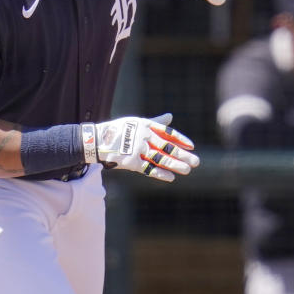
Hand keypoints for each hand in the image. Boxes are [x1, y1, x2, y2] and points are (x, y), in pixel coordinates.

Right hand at [85, 113, 199, 181]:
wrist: (97, 140)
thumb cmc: (119, 130)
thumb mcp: (138, 122)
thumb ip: (156, 122)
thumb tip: (171, 116)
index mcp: (146, 125)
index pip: (167, 133)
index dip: (180, 139)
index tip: (192, 146)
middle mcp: (143, 136)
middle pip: (167, 147)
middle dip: (183, 155)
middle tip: (196, 161)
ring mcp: (137, 149)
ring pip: (160, 158)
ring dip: (175, 165)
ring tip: (187, 170)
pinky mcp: (130, 161)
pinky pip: (147, 168)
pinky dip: (159, 173)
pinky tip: (171, 177)